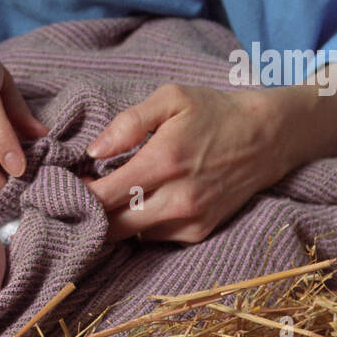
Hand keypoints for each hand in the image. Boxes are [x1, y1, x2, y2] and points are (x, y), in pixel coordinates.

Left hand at [84, 81, 286, 243]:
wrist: (266, 137)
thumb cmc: (213, 112)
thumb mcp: (171, 98)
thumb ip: (129, 122)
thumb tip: (94, 150)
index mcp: (163, 162)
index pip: (104, 196)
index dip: (79, 193)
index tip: (69, 181)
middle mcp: (176, 199)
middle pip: (112, 225)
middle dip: (90, 213)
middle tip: (84, 191)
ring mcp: (190, 219)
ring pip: (132, 235)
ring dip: (115, 220)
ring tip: (112, 194)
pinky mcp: (200, 231)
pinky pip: (155, 237)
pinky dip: (141, 223)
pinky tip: (142, 201)